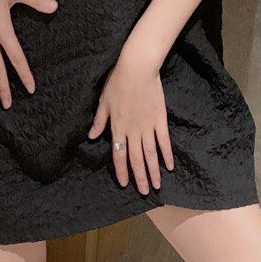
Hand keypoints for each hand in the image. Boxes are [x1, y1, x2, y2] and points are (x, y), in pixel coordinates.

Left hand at [88, 46, 174, 193]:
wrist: (138, 68)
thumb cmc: (117, 81)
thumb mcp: (103, 101)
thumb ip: (99, 121)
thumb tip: (90, 136)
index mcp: (117, 127)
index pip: (119, 154)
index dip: (122, 170)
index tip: (124, 184)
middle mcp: (133, 130)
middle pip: (136, 159)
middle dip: (140, 177)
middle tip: (145, 192)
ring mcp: (148, 126)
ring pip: (150, 154)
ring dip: (153, 171)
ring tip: (157, 185)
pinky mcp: (160, 119)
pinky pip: (164, 140)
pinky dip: (167, 154)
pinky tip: (169, 165)